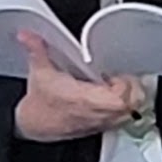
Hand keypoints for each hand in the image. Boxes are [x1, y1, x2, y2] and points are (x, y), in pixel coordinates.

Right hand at [16, 56, 147, 142]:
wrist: (34, 125)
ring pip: (132, 112)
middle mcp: (97, 114)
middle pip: (134, 103)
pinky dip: (125, 108)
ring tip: (117, 86)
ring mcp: (102, 122)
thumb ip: (37, 49)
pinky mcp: (103, 127)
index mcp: (85, 100)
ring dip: (130, 98)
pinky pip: (124, 118)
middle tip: (119, 77)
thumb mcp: (39, 72)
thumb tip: (28, 35)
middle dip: (131, 87)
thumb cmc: (40, 103)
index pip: (121, 97)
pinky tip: (112, 97)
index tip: (114, 72)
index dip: (123, 82)